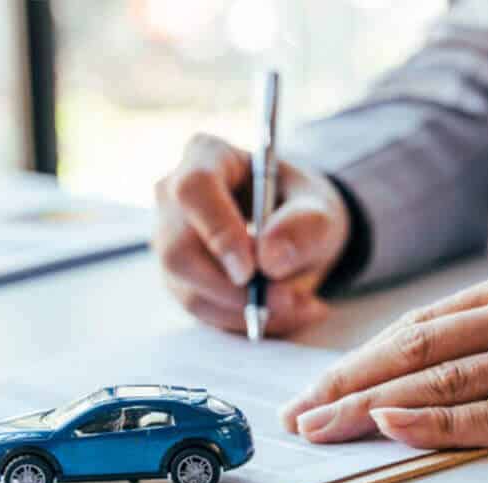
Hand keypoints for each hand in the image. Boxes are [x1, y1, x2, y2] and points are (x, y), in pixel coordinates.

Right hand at [153, 133, 350, 335]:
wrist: (293, 232)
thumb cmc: (301, 208)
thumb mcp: (320, 210)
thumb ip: (304, 226)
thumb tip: (269, 259)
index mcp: (206, 156)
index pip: (194, 190)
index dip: (218, 232)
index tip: (251, 270)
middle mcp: (173, 196)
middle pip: (178, 250)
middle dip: (232, 288)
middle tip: (286, 300)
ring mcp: (167, 239)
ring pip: (189, 290)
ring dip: (246, 310)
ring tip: (299, 306)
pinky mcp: (176, 277)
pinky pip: (201, 310)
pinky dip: (244, 321)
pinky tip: (280, 313)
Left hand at [280, 258, 487, 448]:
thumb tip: (436, 359)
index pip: (418, 326)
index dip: (359, 359)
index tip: (316, 386)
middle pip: (413, 349)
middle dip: (346, 383)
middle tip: (298, 413)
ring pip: (441, 378)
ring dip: (370, 405)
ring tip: (322, 426)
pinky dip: (436, 420)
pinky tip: (389, 426)